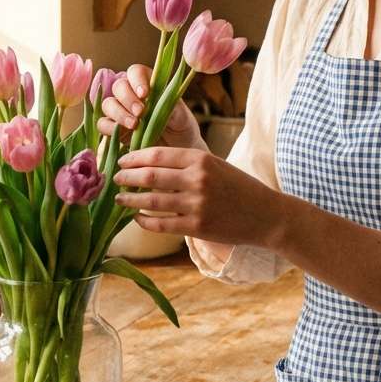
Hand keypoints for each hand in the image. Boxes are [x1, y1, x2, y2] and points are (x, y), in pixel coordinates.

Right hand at [99, 65, 202, 147]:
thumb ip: (169, 104)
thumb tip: (154, 99)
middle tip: (140, 113)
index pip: (136, 72)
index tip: (145, 94)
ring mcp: (120, 111)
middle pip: (119, 86)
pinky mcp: (113, 129)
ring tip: (134, 125)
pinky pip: (102, 123)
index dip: (137, 80)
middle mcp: (132, 94)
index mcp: (149, 84)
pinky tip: (124, 134)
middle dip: (128, 98)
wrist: (177, 152)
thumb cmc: (181, 128)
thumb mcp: (182, 115)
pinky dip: (109, 128)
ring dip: (118, 113)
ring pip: (108, 103)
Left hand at [113, 146, 283, 248]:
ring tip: (119, 198)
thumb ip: (187, 163)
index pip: (158, 154)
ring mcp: (197, 204)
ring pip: (152, 201)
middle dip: (127, 177)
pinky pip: (162, 224)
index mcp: (201, 159)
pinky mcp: (197, 227)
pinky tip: (137, 218)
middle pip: (150, 176)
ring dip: (131, 199)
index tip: (122, 161)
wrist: (266, 214)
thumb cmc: (238, 187)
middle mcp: (197, 179)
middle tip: (115, 178)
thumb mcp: (215, 165)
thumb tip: (150, 163)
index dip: (135, 158)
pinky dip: (145, 221)